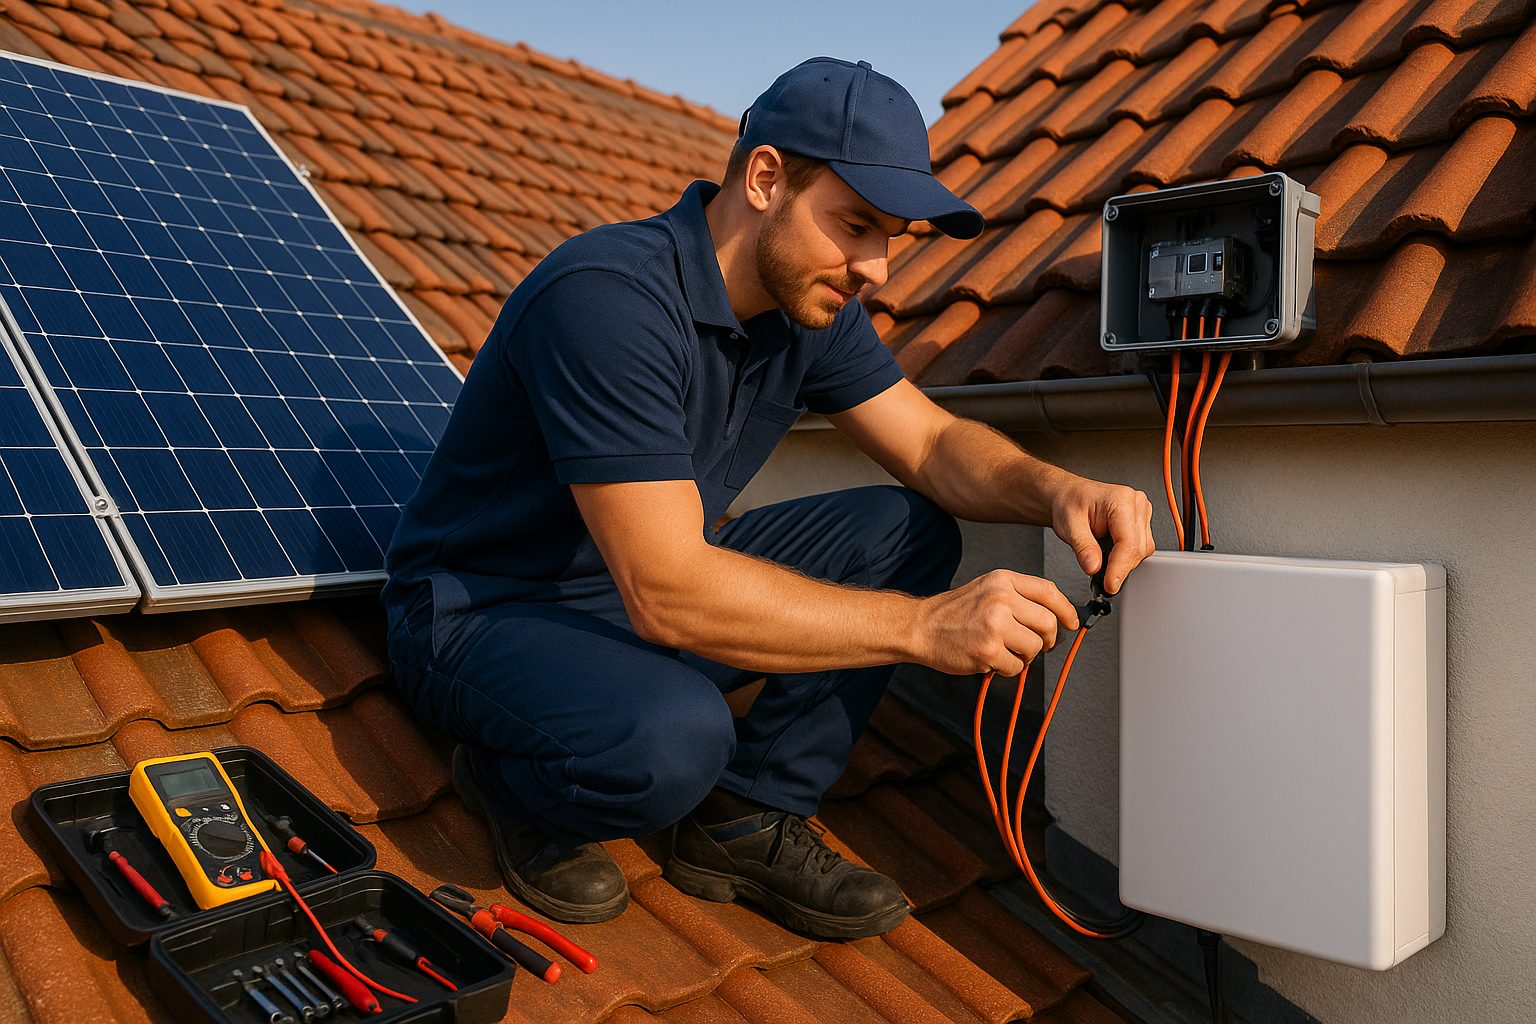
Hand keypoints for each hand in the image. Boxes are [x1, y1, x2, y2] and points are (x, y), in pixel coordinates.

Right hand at [914, 570, 1079, 677]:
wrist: (920, 627)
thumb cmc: (954, 612)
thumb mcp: (987, 588)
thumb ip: (1018, 596)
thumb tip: (1056, 614)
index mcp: (1003, 580)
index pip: (1049, 592)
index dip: (1066, 610)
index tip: (1070, 622)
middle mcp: (1000, 599)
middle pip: (1048, 623)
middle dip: (1047, 640)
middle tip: (1036, 645)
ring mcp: (994, 625)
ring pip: (1035, 647)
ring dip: (1025, 656)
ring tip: (1006, 651)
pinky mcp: (988, 651)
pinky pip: (1016, 666)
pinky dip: (1007, 668)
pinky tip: (992, 659)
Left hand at [1048, 476, 1154, 594]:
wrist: (1070, 497)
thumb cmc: (1070, 503)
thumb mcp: (1069, 525)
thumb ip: (1083, 547)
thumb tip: (1094, 568)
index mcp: (1120, 500)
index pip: (1128, 542)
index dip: (1120, 567)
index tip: (1111, 584)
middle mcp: (1136, 504)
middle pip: (1138, 548)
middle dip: (1120, 567)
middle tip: (1102, 579)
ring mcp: (1141, 513)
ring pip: (1143, 550)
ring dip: (1124, 562)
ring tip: (1101, 557)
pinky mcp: (1141, 523)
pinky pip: (1141, 547)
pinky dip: (1125, 557)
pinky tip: (1110, 554)